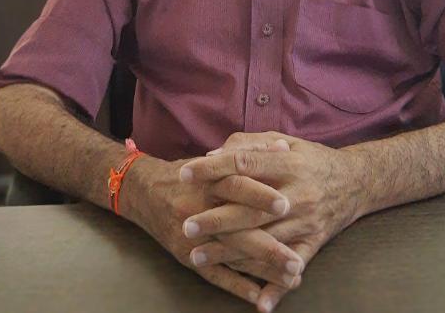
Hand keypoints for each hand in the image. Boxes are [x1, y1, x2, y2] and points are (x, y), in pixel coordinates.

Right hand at [122, 153, 302, 306]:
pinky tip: (259, 296)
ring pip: (230, 255)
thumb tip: (283, 147)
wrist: (146, 190)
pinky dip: (237, 286)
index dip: (260, 195)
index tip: (287, 205)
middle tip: (297, 259)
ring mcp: (192, 235)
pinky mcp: (186, 255)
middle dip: (268, 244)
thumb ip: (250, 152)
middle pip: (235, 226)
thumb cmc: (193, 174)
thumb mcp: (218, 158)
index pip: (236, 184)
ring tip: (292, 280)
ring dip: (262, 270)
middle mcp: (199, 207)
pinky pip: (214, 274)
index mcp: (209, 179)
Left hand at [180, 132, 363, 311]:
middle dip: (216, 219)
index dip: (214, 169)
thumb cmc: (310, 159)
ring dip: (229, 252)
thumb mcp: (284, 140)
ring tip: (197, 256)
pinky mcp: (314, 243)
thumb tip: (213, 155)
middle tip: (186, 225)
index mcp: (289, 163)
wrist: (356, 181)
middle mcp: (298, 194)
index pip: (245, 164)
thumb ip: (250, 145)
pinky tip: (257, 303)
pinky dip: (276, 287)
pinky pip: (292, 267)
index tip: (185, 174)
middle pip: (251, 208)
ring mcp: (307, 222)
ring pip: (264, 241)